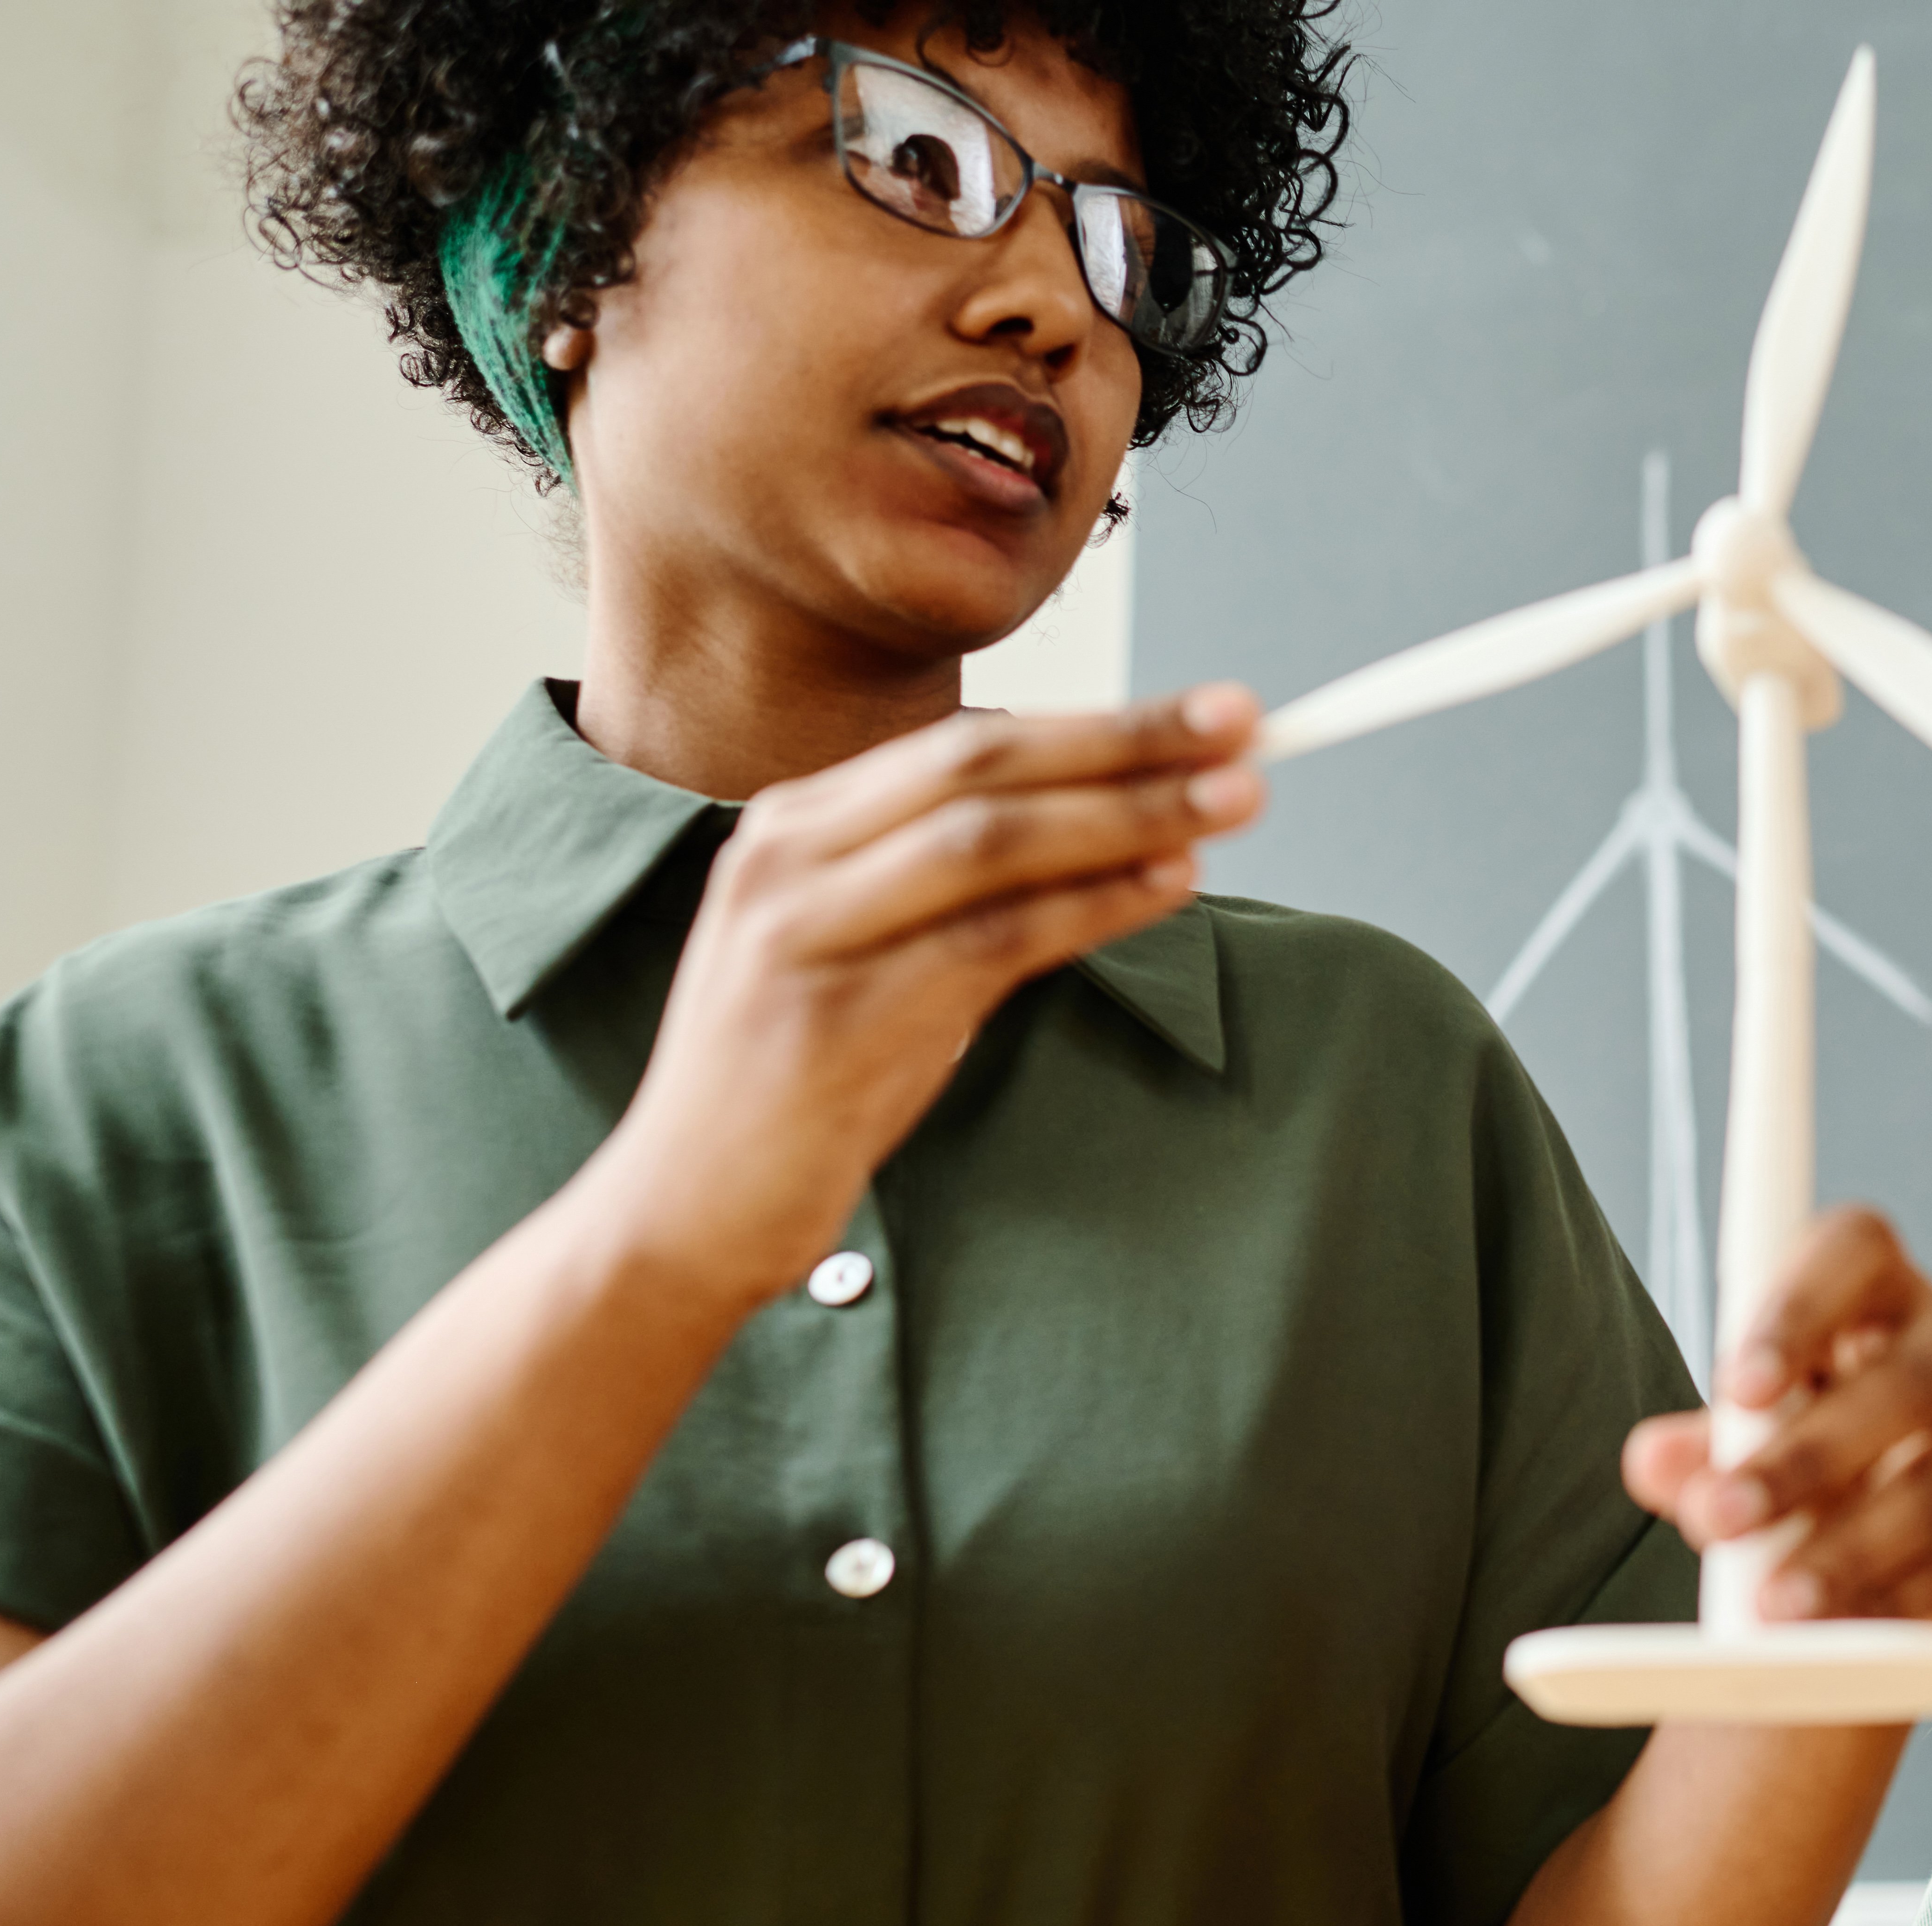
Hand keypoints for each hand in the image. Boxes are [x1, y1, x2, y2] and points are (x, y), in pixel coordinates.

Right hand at [589, 685, 1261, 1307]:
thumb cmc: (801, 1081)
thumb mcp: (872, 955)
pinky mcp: (830, 1019)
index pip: (968, 747)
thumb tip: (1109, 830)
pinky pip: (988, 942)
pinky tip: (1167, 886)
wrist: (688, 1206)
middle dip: (1122, 741)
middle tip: (1244, 722)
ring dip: (1125, 816)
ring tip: (1233, 800)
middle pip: (981, 768)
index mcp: (795, 825)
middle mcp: (786, 857)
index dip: (1098, 723)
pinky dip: (1087, 908)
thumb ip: (961, 890)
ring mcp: (801, 933)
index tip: (1212, 714)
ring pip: (990, 841)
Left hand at [1621, 1207, 1931, 1621]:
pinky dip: (1904, 1601)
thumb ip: (1696, 1446)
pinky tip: (1845, 1631)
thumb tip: (1655, 1462)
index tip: (1737, 1390)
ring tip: (1773, 1608)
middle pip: (1905, 1384)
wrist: (1879, 1507)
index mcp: (1879, 1280)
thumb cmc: (1798, 1439)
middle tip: (1719, 1521)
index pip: (1852, 1255)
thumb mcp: (1739, 1434)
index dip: (1796, 1315)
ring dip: (1854, 1553)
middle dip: (1805, 1463)